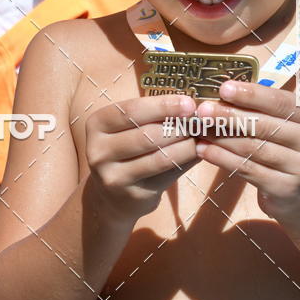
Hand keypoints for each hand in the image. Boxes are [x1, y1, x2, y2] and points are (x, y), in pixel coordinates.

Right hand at [86, 94, 197, 223]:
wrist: (111, 196)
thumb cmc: (126, 151)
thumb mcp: (128, 129)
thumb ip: (153, 118)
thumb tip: (193, 107)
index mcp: (97, 124)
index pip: (131, 111)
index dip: (163, 106)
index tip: (188, 103)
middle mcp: (98, 150)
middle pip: (146, 134)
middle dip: (178, 126)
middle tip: (201, 121)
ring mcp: (112, 176)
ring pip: (159, 157)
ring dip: (186, 145)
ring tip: (202, 136)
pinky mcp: (131, 196)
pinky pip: (166, 175)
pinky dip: (185, 162)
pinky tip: (197, 153)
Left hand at [195, 81, 299, 235]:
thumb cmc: (289, 146)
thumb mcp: (289, 122)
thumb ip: (266, 106)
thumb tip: (226, 90)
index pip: (281, 102)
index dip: (251, 95)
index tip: (224, 88)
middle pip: (265, 125)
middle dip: (230, 116)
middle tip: (203, 110)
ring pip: (254, 148)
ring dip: (222, 137)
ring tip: (200, 129)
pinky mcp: (287, 189)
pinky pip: (248, 169)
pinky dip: (222, 158)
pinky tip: (204, 150)